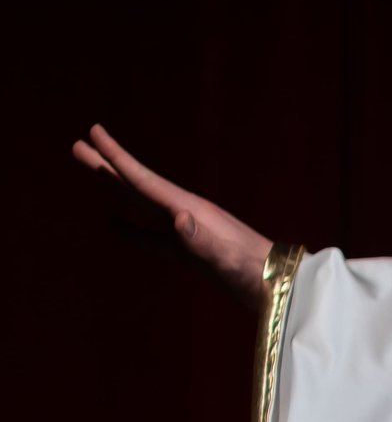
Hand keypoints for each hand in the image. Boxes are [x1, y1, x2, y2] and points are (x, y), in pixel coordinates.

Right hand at [74, 124, 275, 304]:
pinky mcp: (190, 253)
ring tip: (92, 173)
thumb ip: (203, 241)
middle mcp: (187, 215)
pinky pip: (152, 238)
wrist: (283, 289)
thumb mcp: (229, 258)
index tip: (95, 132)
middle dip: (108, 166)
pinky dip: (131, 230)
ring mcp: (188, 233)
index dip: (118, 157)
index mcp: (191, 210)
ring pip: (142, 207)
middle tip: (77, 145)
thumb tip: (176, 218)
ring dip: (116, 190)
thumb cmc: (258, 273)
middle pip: (138, 186)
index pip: (146, 180)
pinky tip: (113, 225)